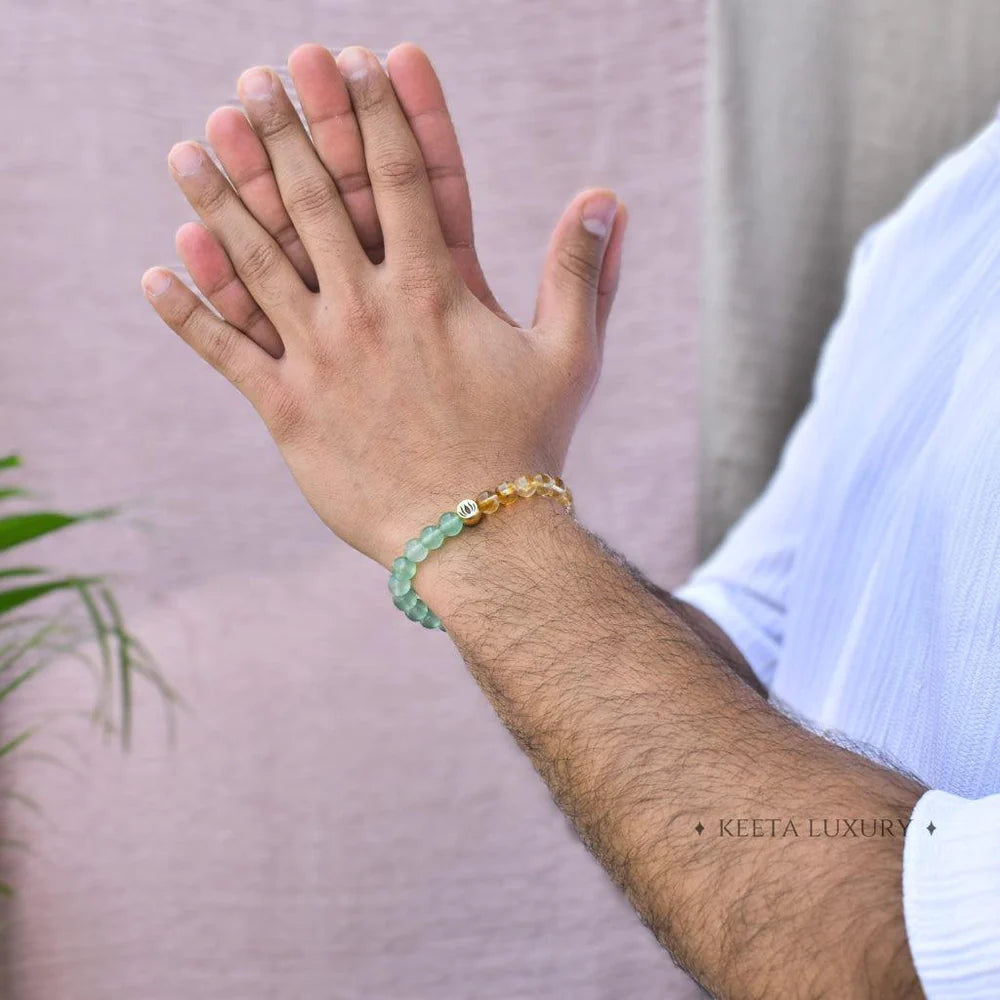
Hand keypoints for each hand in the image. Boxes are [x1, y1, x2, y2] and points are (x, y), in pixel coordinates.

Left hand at [142, 44, 627, 567]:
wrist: (477, 535)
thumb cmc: (527, 444)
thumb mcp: (569, 354)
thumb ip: (581, 272)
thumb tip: (608, 199)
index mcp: (435, 288)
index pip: (404, 178)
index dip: (379, 111)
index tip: (355, 59)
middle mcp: (369, 309)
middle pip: (318, 200)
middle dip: (287, 131)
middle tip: (258, 77)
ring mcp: (321, 357)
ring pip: (258, 261)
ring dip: (219, 199)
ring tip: (186, 146)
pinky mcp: (286, 409)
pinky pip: (226, 351)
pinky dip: (188, 311)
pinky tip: (154, 269)